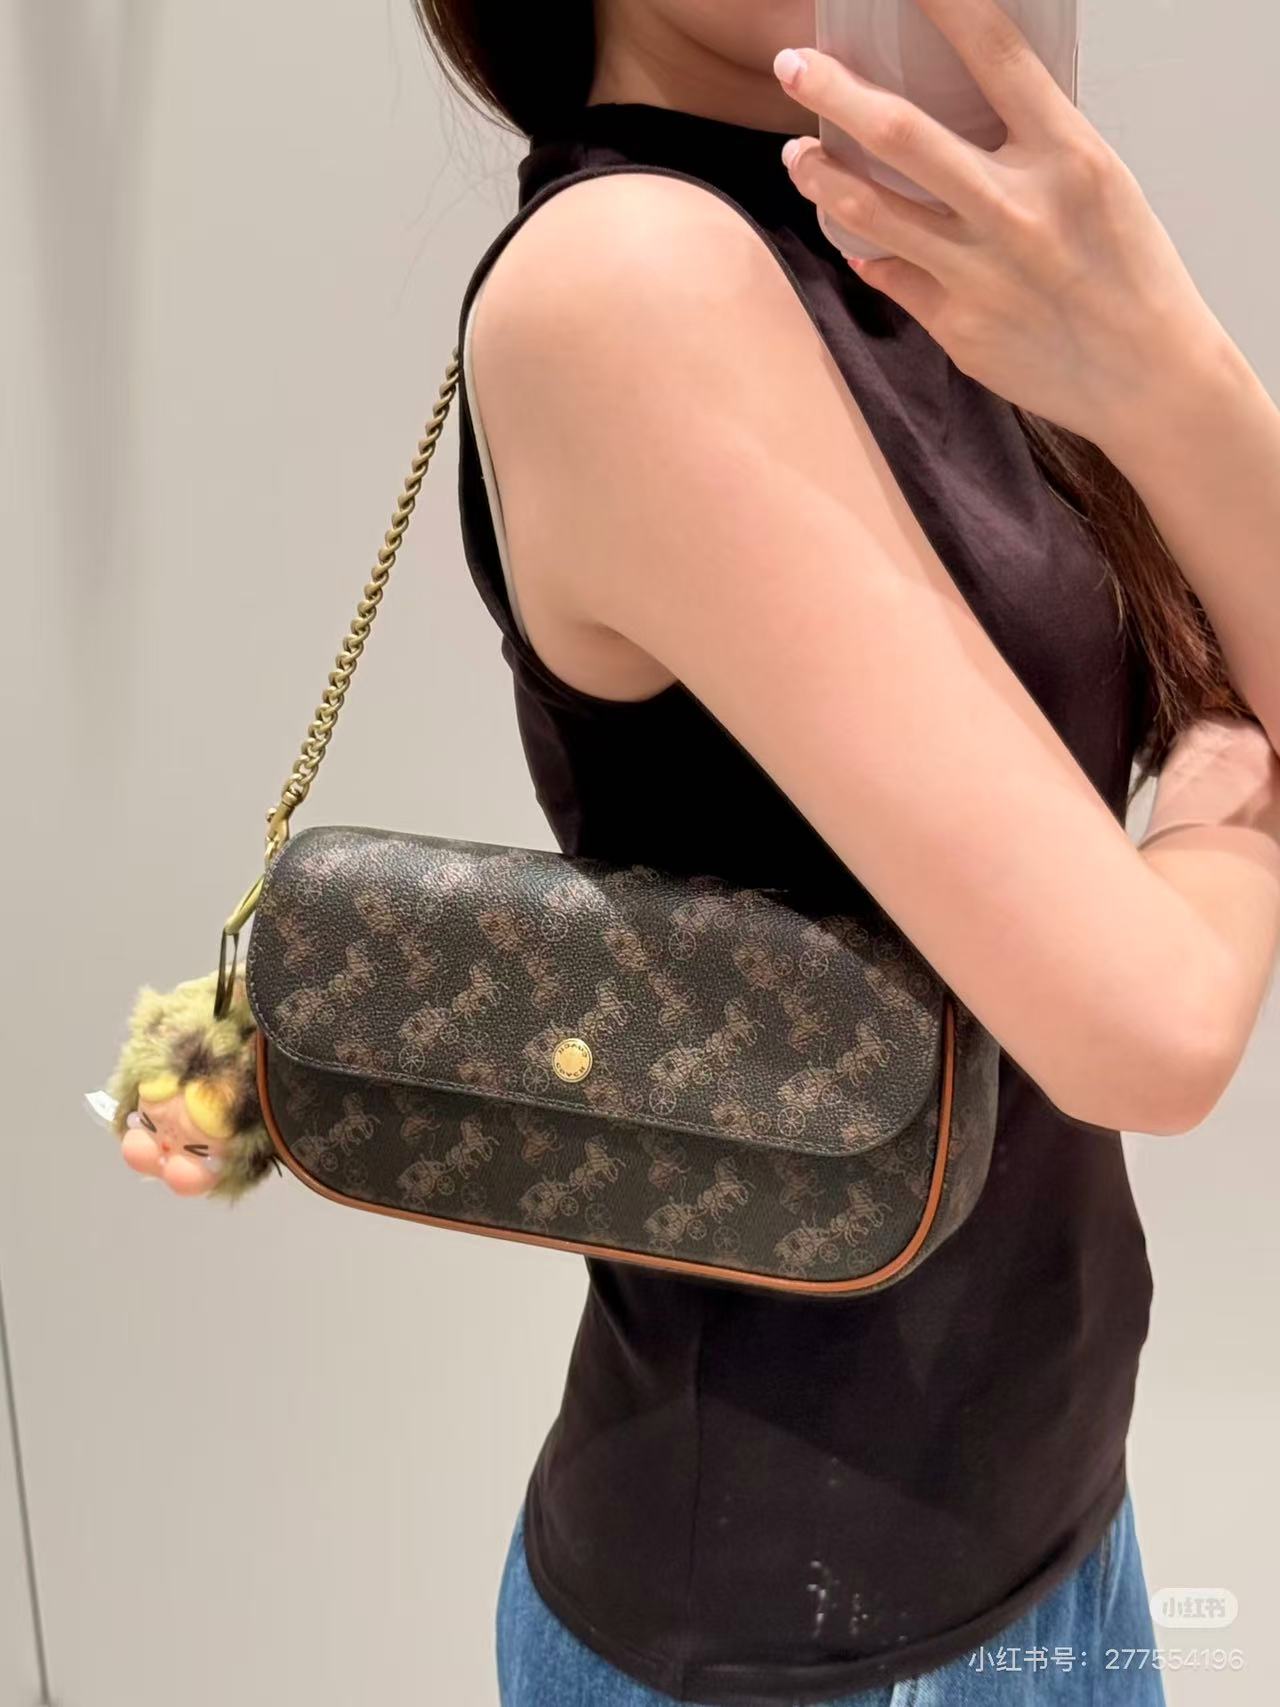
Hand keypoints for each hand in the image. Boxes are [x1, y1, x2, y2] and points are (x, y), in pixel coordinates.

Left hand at [773, 0, 1224, 448]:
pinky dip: (864, 249)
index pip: (996, 54)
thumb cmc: (1128, 273)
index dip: (943, 5)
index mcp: (1069, 155)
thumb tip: (960, 108)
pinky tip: (850, 233)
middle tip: (793, 67)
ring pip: (870, 211)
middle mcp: (1018, 209)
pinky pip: (888, 273)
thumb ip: (1034, 145)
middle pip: (901, 133)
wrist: (1149, 378)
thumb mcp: (1100, 183)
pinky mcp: (957, 327)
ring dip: (820, 176)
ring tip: (797, 155)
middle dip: (833, 91)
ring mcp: (981, 273)